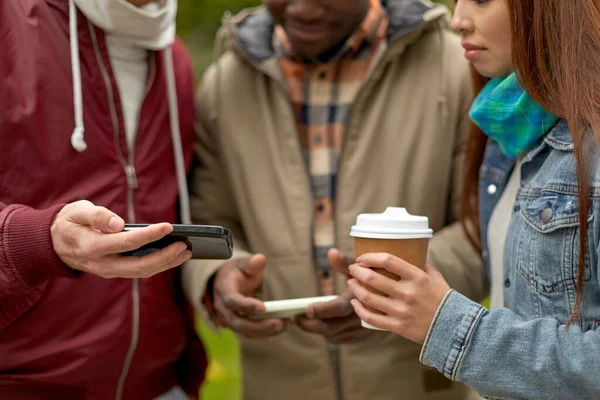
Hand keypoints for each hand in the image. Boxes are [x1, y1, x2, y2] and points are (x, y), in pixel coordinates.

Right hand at [51, 200, 190, 277]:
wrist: (55, 243)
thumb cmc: (71, 222)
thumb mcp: (77, 211)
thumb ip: (97, 216)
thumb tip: (118, 224)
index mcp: (91, 246)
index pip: (126, 243)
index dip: (149, 235)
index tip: (168, 226)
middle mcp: (102, 264)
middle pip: (139, 265)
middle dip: (165, 257)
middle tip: (185, 246)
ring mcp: (109, 271)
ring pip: (142, 272)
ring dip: (166, 263)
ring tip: (186, 252)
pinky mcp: (115, 272)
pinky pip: (140, 272)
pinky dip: (159, 265)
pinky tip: (174, 256)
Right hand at [212, 254, 286, 338]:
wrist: (226, 282)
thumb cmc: (236, 272)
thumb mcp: (242, 263)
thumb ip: (251, 263)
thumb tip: (259, 259)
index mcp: (223, 290)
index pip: (232, 301)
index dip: (246, 305)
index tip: (263, 308)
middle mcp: (223, 309)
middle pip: (238, 323)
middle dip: (259, 326)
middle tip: (280, 323)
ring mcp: (230, 319)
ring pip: (245, 331)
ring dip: (265, 331)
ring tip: (285, 325)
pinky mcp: (239, 326)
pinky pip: (251, 333)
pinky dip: (266, 332)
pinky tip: (281, 326)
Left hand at [296, 248, 374, 343]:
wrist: (397, 298)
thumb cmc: (373, 278)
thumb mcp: (362, 268)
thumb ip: (344, 262)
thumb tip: (331, 252)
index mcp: (362, 298)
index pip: (338, 308)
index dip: (322, 310)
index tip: (307, 309)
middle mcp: (364, 317)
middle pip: (332, 328)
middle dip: (312, 325)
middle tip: (297, 318)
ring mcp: (364, 330)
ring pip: (335, 336)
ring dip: (319, 330)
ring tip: (306, 321)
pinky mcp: (364, 337)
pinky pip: (342, 339)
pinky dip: (330, 334)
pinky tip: (322, 326)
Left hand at [347, 253, 450, 343]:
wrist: (454, 328)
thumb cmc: (443, 299)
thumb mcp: (434, 277)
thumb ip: (419, 264)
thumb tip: (406, 251)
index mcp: (417, 278)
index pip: (388, 261)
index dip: (370, 257)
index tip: (362, 257)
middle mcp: (408, 293)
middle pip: (373, 278)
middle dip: (357, 271)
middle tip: (353, 268)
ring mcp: (402, 311)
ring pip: (368, 297)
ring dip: (355, 288)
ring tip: (351, 283)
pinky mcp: (398, 326)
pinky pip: (372, 317)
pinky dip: (359, 309)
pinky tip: (355, 302)